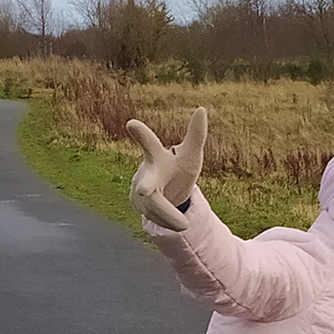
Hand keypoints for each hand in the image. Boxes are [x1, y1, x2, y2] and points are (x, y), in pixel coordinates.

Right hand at [127, 107, 207, 230]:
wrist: (170, 194)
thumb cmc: (178, 169)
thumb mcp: (191, 156)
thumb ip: (196, 135)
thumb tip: (202, 109)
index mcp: (156, 156)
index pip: (149, 143)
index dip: (140, 134)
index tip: (131, 124)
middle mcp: (144, 172)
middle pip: (145, 181)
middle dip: (145, 186)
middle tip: (143, 189)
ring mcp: (138, 190)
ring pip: (155, 207)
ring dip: (171, 216)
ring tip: (186, 224)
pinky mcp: (139, 206)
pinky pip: (156, 218)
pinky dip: (170, 222)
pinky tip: (180, 224)